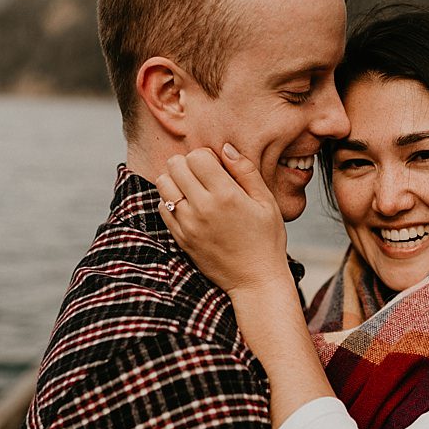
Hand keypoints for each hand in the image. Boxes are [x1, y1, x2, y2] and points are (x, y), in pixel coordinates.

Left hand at [157, 144, 289, 294]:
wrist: (255, 280)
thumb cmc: (266, 239)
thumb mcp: (266, 201)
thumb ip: (245, 171)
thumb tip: (225, 148)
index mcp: (226, 195)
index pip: (196, 156)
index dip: (205, 156)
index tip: (216, 166)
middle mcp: (202, 208)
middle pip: (175, 165)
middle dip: (188, 164)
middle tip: (203, 175)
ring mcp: (187, 224)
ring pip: (163, 185)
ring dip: (175, 180)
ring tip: (193, 189)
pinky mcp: (179, 238)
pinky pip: (162, 207)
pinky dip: (170, 201)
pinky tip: (188, 206)